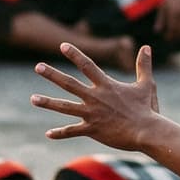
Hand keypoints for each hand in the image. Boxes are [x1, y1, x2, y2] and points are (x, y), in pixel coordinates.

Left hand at [30, 43, 161, 151]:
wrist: (146, 132)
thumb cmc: (147, 109)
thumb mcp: (146, 84)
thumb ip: (143, 65)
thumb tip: (147, 47)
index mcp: (106, 86)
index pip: (87, 65)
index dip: (75, 54)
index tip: (62, 45)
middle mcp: (95, 98)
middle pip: (69, 83)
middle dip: (52, 74)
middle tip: (38, 67)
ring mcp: (92, 114)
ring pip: (65, 107)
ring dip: (48, 102)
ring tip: (33, 98)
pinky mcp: (92, 130)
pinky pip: (72, 131)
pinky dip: (60, 133)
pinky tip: (48, 134)